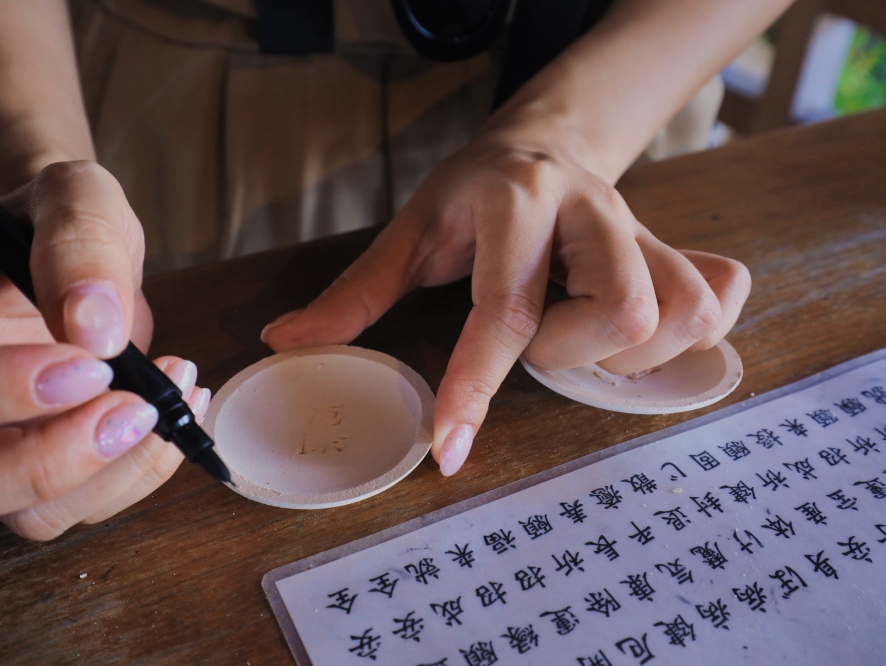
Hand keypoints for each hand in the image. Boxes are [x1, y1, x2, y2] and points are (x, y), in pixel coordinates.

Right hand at [0, 161, 209, 538]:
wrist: (64, 260)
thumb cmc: (49, 223)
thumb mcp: (71, 197)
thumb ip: (79, 240)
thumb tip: (94, 328)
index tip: (88, 365)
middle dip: (42, 463)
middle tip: (136, 409)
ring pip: (11, 515)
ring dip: (105, 474)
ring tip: (170, 399)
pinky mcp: (19, 482)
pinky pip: (70, 510)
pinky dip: (133, 475)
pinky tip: (172, 414)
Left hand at [260, 138, 749, 475]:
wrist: (544, 142)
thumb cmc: (471, 192)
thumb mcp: (410, 231)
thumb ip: (355, 291)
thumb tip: (285, 340)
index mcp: (514, 204)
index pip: (504, 310)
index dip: (475, 387)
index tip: (451, 450)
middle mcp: (590, 211)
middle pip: (623, 312)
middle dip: (570, 353)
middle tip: (537, 340)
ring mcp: (643, 228)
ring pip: (680, 312)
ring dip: (624, 354)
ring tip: (577, 336)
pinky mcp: (676, 244)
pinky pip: (718, 296)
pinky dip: (688, 334)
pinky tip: (639, 335)